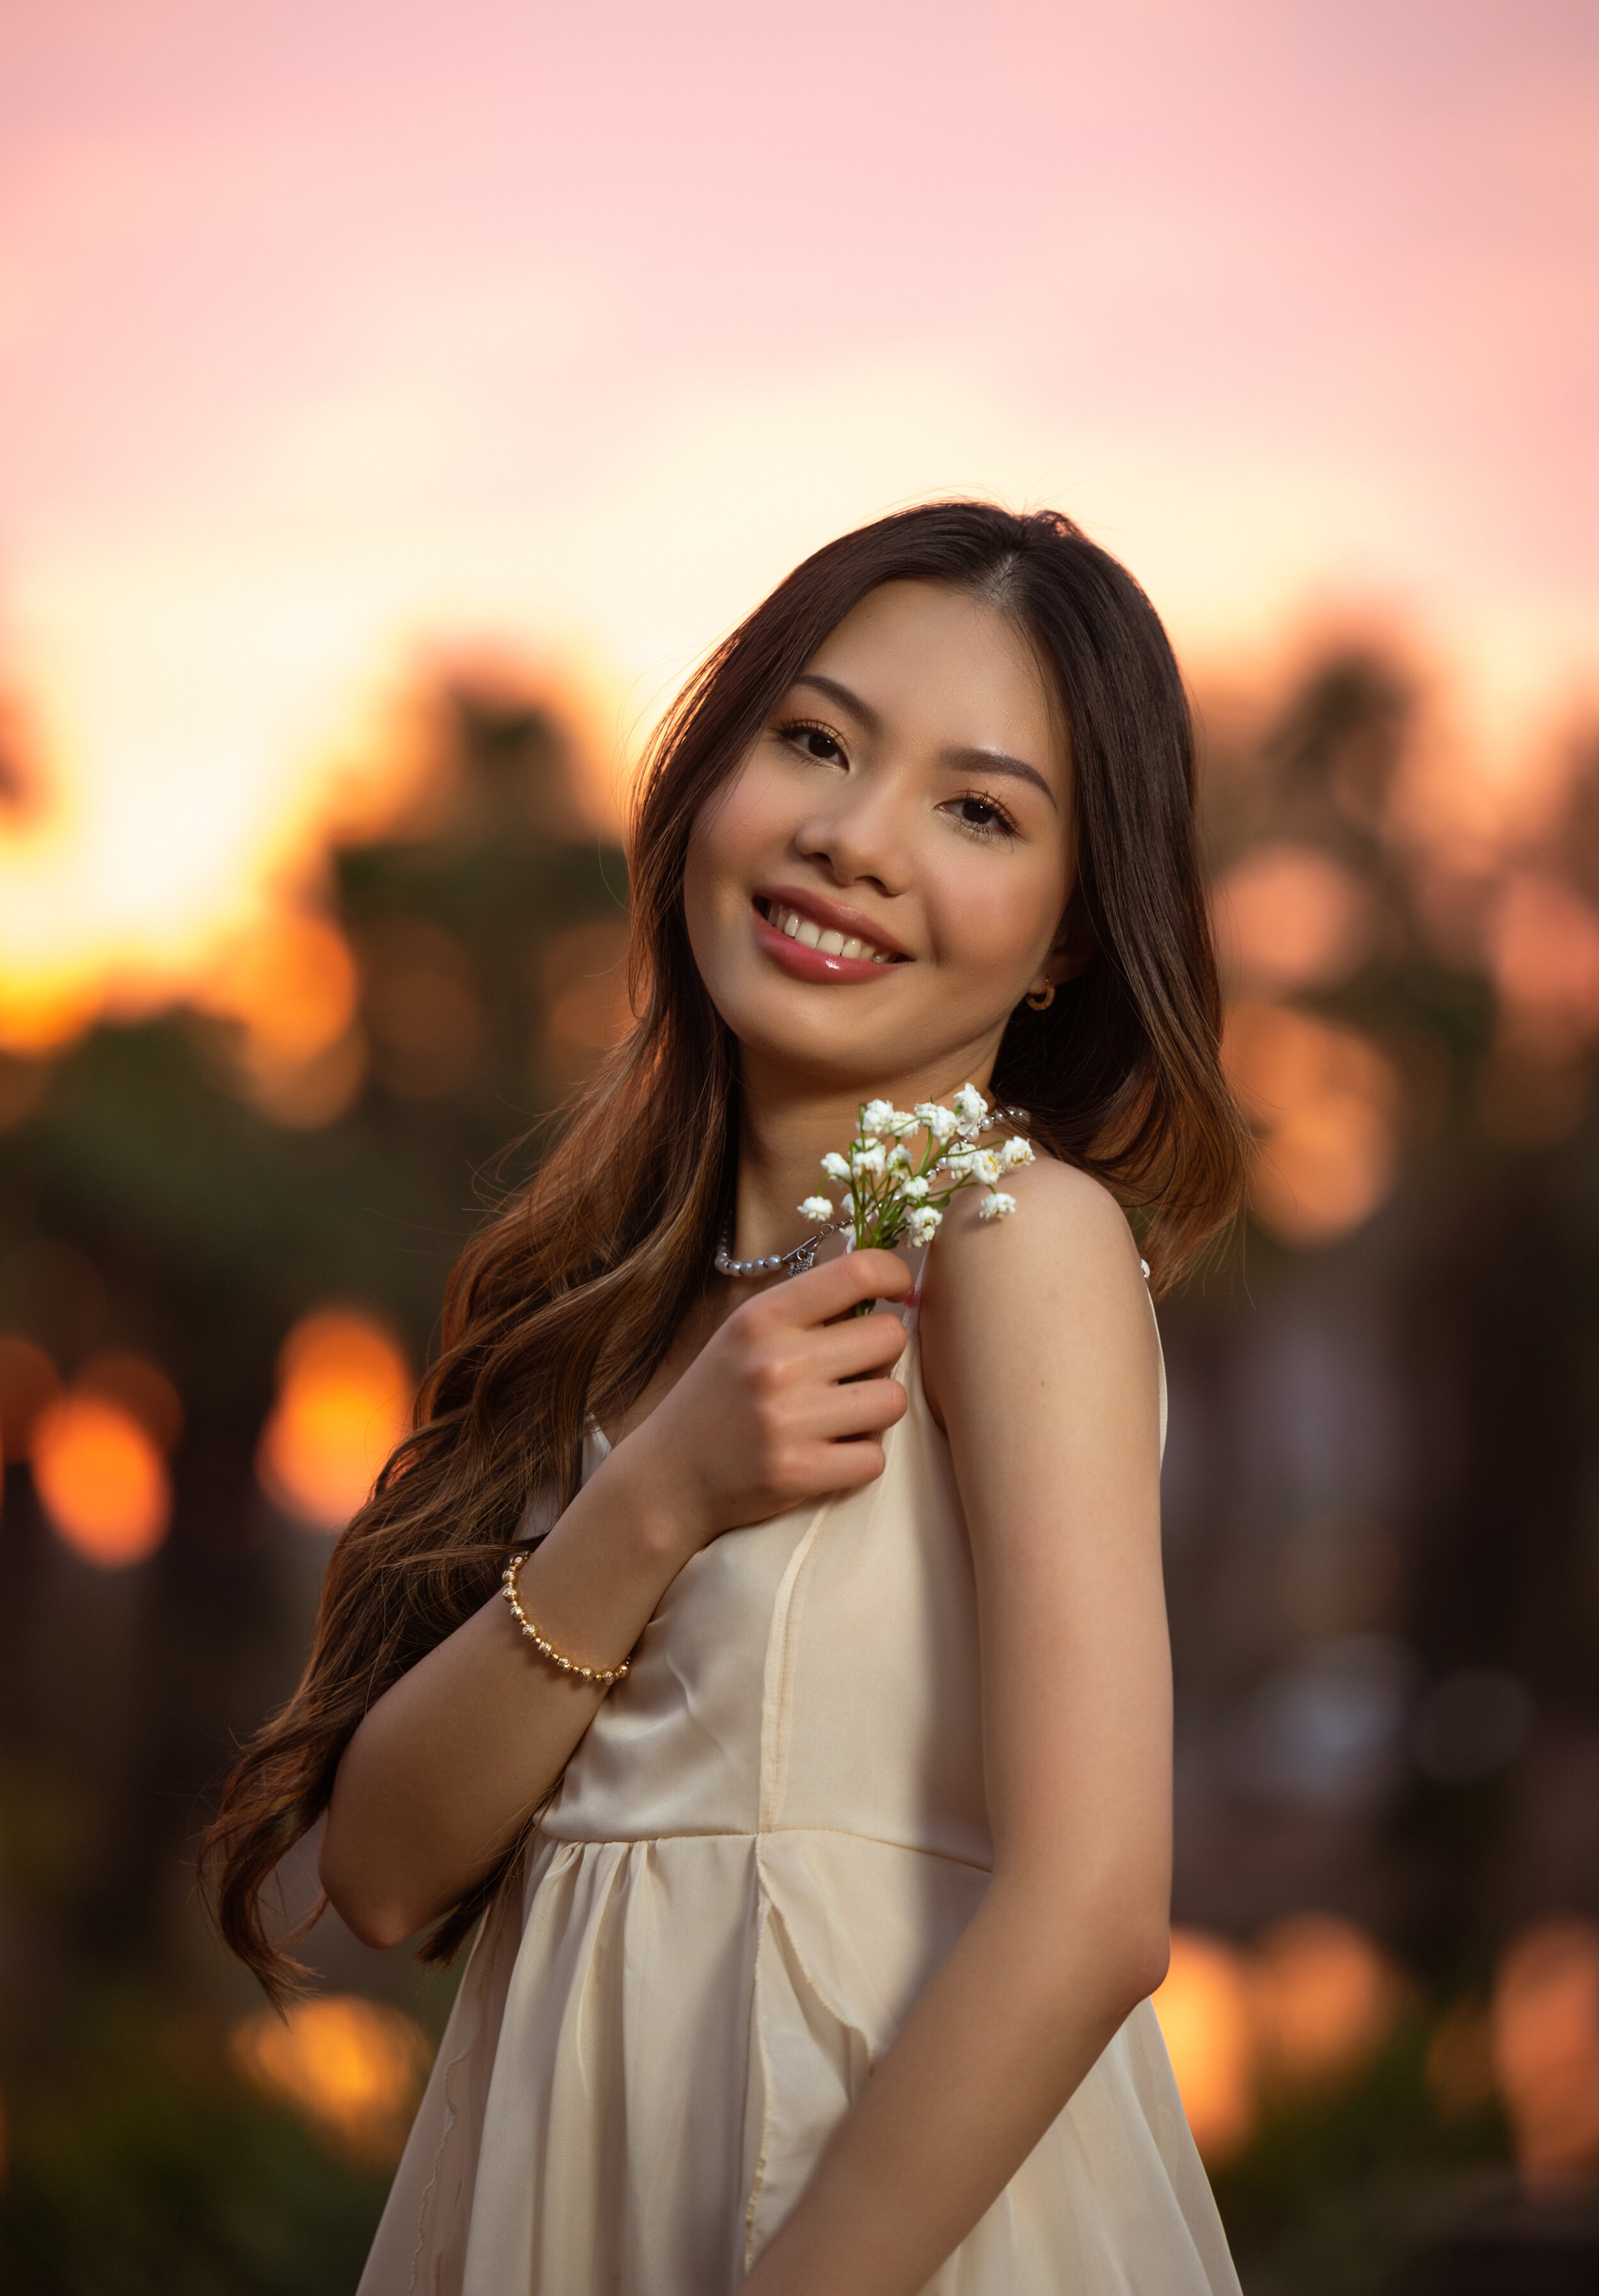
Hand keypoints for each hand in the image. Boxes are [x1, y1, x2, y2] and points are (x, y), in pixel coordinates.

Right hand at [606, 1249, 912, 1554]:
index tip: (896, 1290)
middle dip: (881, 1354)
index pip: (858, 1272)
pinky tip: (829, 1452)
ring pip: (893, 1399)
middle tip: (854, 1370)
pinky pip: (874, 1457)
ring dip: (875, 1409)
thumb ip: (806, 1306)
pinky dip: (860, 1458)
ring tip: (841, 1414)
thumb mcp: (745, 1333)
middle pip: (890, 1337)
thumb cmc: (718, 1397)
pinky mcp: (799, 1472)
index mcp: (762, 1317)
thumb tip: (880, 1274)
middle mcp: (776, 1363)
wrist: (668, 1476)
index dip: (895, 1274)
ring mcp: (788, 1420)